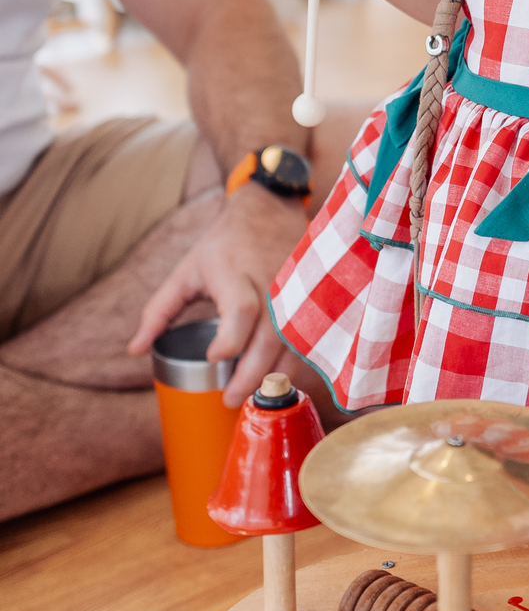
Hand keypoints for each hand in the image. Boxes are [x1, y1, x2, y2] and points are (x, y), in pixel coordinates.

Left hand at [128, 183, 307, 404]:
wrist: (269, 212)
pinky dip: (293, 364)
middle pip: (269, 338)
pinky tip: (275, 378)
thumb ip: (160, 310)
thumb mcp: (187, 271)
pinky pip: (307, 340)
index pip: (241, 311)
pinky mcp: (311, 301)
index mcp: (236, 274)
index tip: (213, 358)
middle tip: (229, 399)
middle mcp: (272, 284)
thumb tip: (135, 350)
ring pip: (294, 344)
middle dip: (250, 375)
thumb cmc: (223, 246)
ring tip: (250, 395)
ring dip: (274, 375)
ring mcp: (296, 294)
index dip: (230, 340)